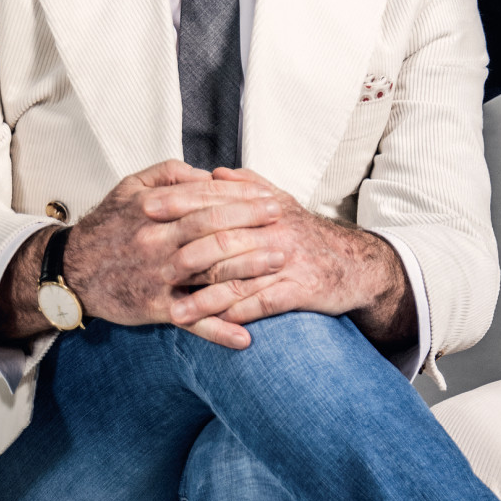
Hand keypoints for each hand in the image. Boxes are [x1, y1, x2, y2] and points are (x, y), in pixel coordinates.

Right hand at [0, 161, 282, 345]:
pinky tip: (246, 338)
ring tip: (281, 264)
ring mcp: (156, 279)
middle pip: (213, 234)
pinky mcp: (154, 309)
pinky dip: (218, 331)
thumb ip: (170, 175)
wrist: (71, 270)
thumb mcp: (130, 187)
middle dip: (254, 228)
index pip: (206, 202)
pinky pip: (191, 321)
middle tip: (285, 224)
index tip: (272, 198)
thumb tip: (211, 174)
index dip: (243, 200)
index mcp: (152, 211)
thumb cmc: (108, 225)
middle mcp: (155, 244)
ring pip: (208, 274)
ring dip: (248, 270)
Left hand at [162, 168, 414, 350]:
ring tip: (175, 311)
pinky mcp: (302, 289)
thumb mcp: (281, 203)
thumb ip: (246, 187)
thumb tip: (213, 173)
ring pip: (238, 277)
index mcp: (265, 207)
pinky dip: (240, 314)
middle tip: (146, 260)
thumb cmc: (309, 236)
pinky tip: (216, 326)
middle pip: (220, 238)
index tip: (145, 207)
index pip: (215, 200)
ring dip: (205, 297)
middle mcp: (274, 230)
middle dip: (180, 249)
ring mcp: (287, 261)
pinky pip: (264, 303)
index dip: (179, 202)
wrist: (356, 264)